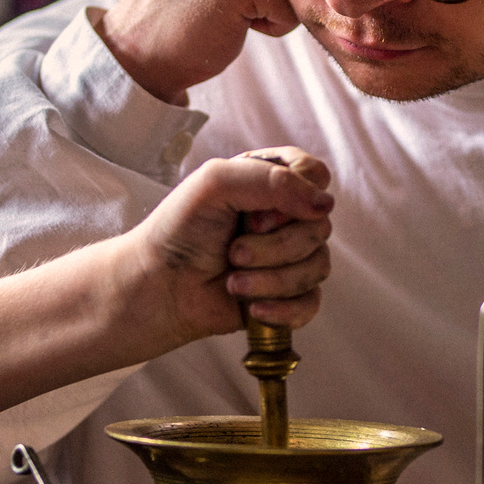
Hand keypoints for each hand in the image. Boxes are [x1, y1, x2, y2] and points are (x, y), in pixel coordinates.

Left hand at [127, 146, 332, 342]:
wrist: (158, 287)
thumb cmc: (179, 229)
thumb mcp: (216, 182)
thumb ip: (272, 180)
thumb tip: (324, 205)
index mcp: (270, 180)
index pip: (316, 175)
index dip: (294, 197)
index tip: (255, 214)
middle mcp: (285, 216)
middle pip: (319, 226)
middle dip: (274, 246)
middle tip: (233, 250)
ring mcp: (289, 257)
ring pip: (317, 266)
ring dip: (272, 278)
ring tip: (233, 280)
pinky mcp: (287, 295)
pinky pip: (311, 303)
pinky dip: (282, 308)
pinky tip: (253, 307)